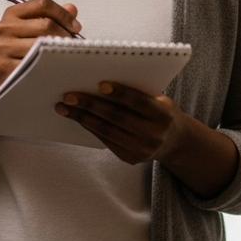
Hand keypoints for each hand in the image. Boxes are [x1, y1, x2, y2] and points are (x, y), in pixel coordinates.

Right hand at [0, 0, 80, 154]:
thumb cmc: (13, 53)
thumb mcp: (28, 30)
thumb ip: (50, 18)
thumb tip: (72, 9)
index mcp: (12, 14)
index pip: (42, 4)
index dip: (63, 14)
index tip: (75, 26)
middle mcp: (5, 27)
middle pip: (46, 24)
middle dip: (66, 34)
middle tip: (74, 45)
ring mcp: (3, 47)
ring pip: (42, 43)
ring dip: (60, 50)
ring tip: (67, 55)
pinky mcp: (5, 67)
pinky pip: (35, 63)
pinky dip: (50, 64)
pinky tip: (56, 66)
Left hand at [56, 82, 239, 198]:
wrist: (175, 143)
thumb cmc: (163, 112)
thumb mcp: (160, 100)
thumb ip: (139, 93)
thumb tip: (103, 81)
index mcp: (163, 115)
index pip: (138, 102)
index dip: (120, 93)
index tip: (100, 84)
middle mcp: (153, 135)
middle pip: (116, 117)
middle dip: (90, 105)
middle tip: (69, 95)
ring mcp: (141, 150)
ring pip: (106, 131)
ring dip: (82, 118)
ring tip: (64, 107)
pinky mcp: (130, 158)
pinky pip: (106, 140)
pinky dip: (90, 128)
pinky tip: (78, 118)